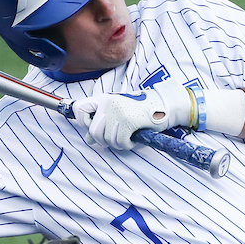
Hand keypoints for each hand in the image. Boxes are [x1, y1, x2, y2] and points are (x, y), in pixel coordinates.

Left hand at [73, 82, 195, 150]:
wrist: (164, 106)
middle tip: (116, 137)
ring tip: (127, 135)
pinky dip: (127, 145)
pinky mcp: (128, 120)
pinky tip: (134, 138)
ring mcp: (118, 111)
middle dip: (104, 140)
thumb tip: (88, 139)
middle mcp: (108, 102)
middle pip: (93, 131)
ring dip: (117, 143)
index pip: (79, 109)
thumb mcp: (119, 113)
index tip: (95, 127)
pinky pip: (120, 143)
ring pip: (106, 139)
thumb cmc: (141, 111)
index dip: (84, 123)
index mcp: (104, 98)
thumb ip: (102, 124)